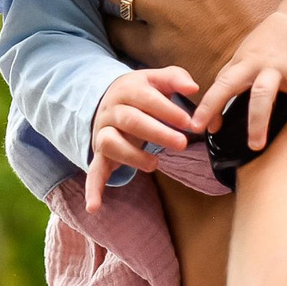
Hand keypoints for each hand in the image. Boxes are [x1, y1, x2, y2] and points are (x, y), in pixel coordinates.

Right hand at [87, 65, 202, 211]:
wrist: (108, 101)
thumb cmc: (141, 94)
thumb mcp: (156, 80)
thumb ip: (176, 78)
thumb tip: (193, 88)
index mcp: (127, 90)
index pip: (146, 98)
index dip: (167, 110)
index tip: (188, 122)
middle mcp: (111, 111)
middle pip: (130, 120)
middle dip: (157, 132)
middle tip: (182, 144)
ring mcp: (103, 133)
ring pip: (111, 142)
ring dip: (132, 155)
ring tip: (155, 164)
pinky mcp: (99, 154)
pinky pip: (93, 171)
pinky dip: (93, 189)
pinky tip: (94, 207)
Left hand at [198, 10, 286, 151]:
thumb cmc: (273, 42)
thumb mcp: (248, 55)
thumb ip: (232, 80)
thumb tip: (216, 116)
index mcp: (242, 62)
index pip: (219, 84)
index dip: (206, 105)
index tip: (196, 126)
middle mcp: (256, 64)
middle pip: (232, 86)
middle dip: (218, 108)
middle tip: (211, 137)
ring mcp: (279, 67)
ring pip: (263, 94)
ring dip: (258, 121)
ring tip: (257, 146)